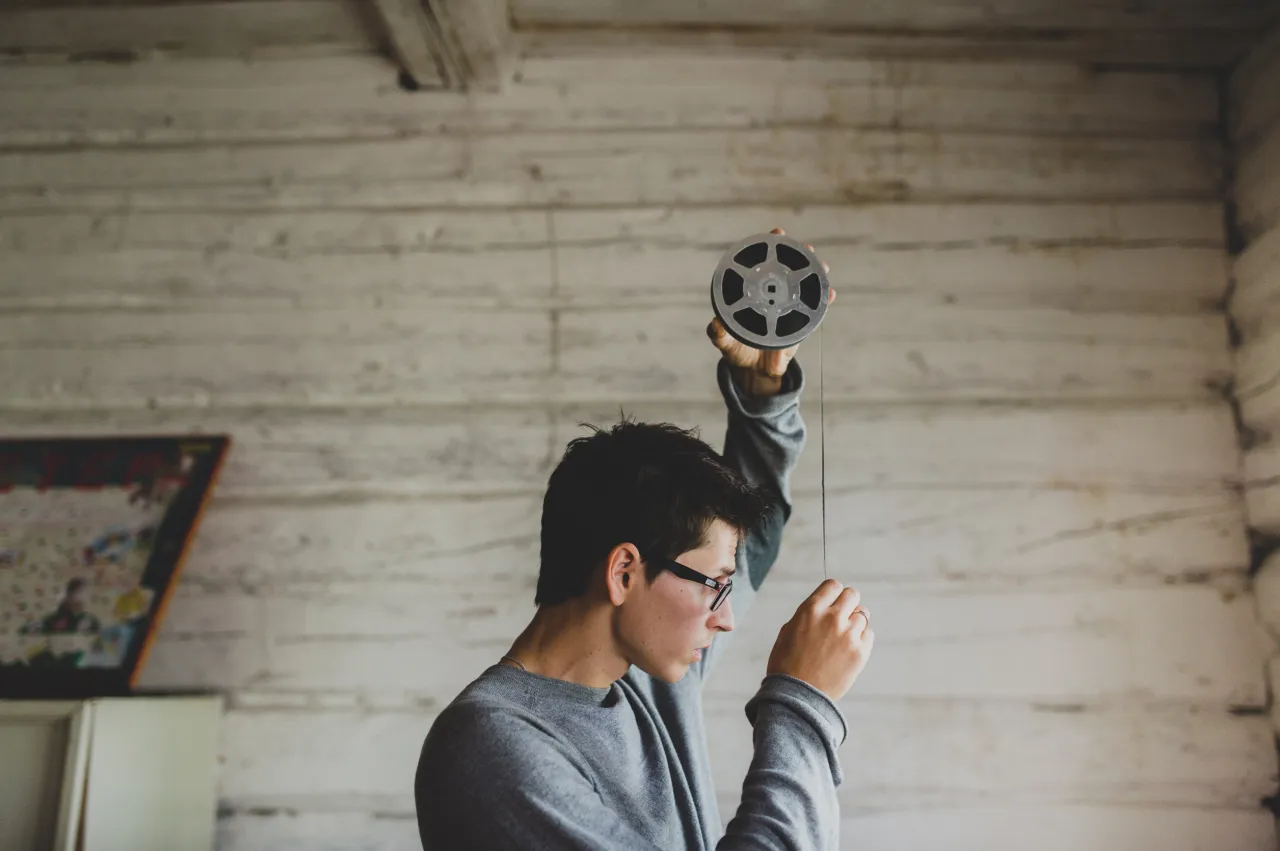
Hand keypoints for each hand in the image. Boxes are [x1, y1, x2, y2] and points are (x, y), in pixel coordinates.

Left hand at [706, 227, 835, 395]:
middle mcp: (772, 294)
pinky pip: (814, 308)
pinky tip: (830, 295)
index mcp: (752, 292)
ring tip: (823, 268)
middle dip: (799, 255)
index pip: (762, 263)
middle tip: (807, 248)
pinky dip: (823, 300)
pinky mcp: (800, 322)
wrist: (753, 371)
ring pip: (804, 285)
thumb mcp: (724, 341)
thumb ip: (719, 334)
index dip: (770, 246)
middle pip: (788, 268)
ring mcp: (788, 306)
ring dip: (816, 274)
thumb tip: (716, 324)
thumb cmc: (736, 349)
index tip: (777, 234)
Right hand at [766, 579, 873, 702]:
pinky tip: (849, 649)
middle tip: (841, 617)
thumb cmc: (787, 664)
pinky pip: (869, 635)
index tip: (832, 602)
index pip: (833, 585)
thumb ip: (808, 615)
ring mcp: (849, 635)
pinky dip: (861, 639)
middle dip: (847, 604)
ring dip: (854, 623)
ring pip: (863, 615)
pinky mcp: (860, 652)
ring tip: (843, 638)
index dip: (833, 593)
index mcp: (811, 610)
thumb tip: (823, 607)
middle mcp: (832, 617)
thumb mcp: (788, 631)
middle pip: (852, 595)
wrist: (797, 696)